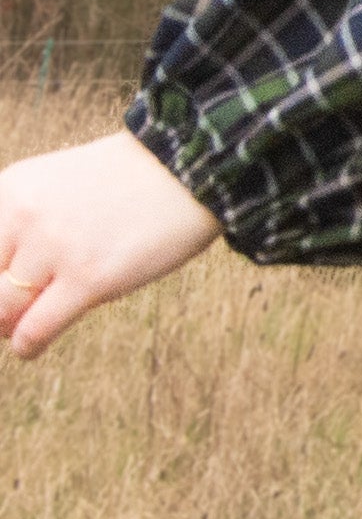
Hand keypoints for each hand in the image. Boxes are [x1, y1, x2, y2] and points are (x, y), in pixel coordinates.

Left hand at [0, 131, 221, 358]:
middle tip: (8, 313)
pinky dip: (27, 345)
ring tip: (19, 328)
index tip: (5, 285)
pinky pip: (36, 329)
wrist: (185, 171)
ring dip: (6, 327)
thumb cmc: (121, 182)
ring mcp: (56, 248)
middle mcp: (24, 216)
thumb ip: (18, 223)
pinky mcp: (89, 278)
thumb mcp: (51, 185)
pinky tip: (30, 347)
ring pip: (1, 310)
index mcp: (11, 189)